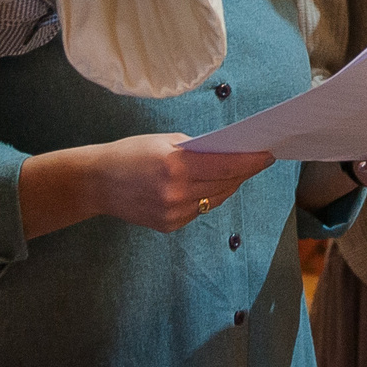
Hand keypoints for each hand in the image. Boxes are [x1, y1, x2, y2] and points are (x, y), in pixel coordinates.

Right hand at [22, 135, 275, 235]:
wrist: (97, 183)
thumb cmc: (130, 153)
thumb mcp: (163, 140)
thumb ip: (196, 148)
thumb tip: (227, 152)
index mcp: (175, 165)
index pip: (226, 164)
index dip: (251, 160)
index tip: (268, 153)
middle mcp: (177, 192)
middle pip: (226, 183)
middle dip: (244, 171)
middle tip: (259, 159)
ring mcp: (174, 213)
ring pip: (216, 199)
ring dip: (230, 185)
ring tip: (240, 171)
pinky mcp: (170, 226)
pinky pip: (200, 210)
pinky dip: (209, 197)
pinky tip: (213, 186)